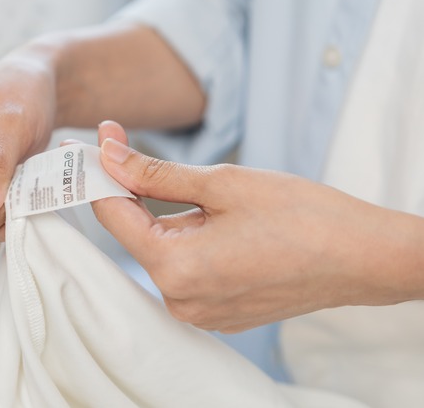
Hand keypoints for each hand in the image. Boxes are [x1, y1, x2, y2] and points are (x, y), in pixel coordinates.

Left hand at [92, 121, 416, 332]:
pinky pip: (186, 270)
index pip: (114, 214)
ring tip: (214, 199)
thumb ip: (155, 174)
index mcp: (175, 268)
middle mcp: (179, 300)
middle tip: (133, 147)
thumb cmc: (302, 216)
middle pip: (136, 234)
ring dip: (168, 217)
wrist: (363, 257)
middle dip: (134, 191)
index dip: (99, 173)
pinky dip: (188, 241)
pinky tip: (222, 224)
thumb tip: (110, 156)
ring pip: (162, 251)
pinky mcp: (217, 312)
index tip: (92, 141)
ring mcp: (199, 312)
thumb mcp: (222, 183)